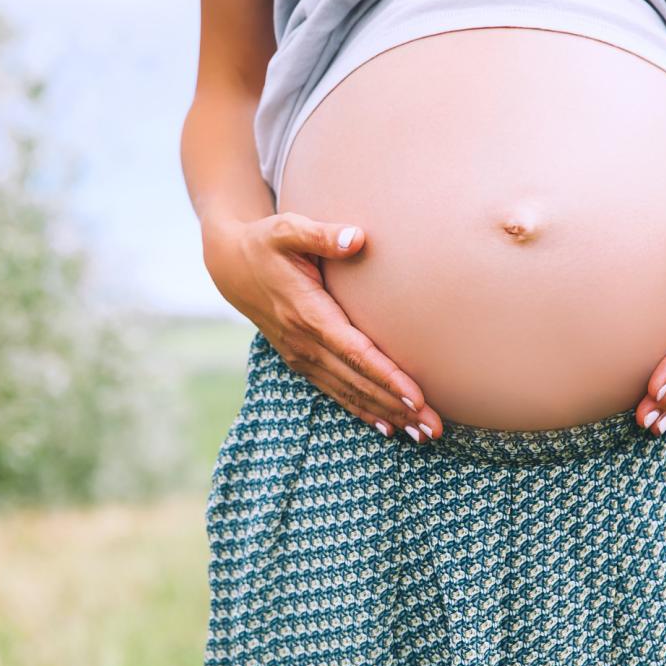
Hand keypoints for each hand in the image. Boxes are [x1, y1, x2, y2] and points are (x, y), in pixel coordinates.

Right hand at [202, 211, 442, 442]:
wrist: (231, 267)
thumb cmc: (266, 243)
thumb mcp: (287, 230)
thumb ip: (321, 235)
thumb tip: (356, 238)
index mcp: (307, 313)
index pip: (355, 351)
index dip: (386, 375)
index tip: (416, 396)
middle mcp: (304, 342)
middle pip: (358, 381)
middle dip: (398, 407)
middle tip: (434, 429)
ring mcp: (301, 356)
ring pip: (350, 393)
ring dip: (387, 415)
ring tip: (423, 436)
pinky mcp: (301, 361)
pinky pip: (336, 392)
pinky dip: (362, 411)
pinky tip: (388, 427)